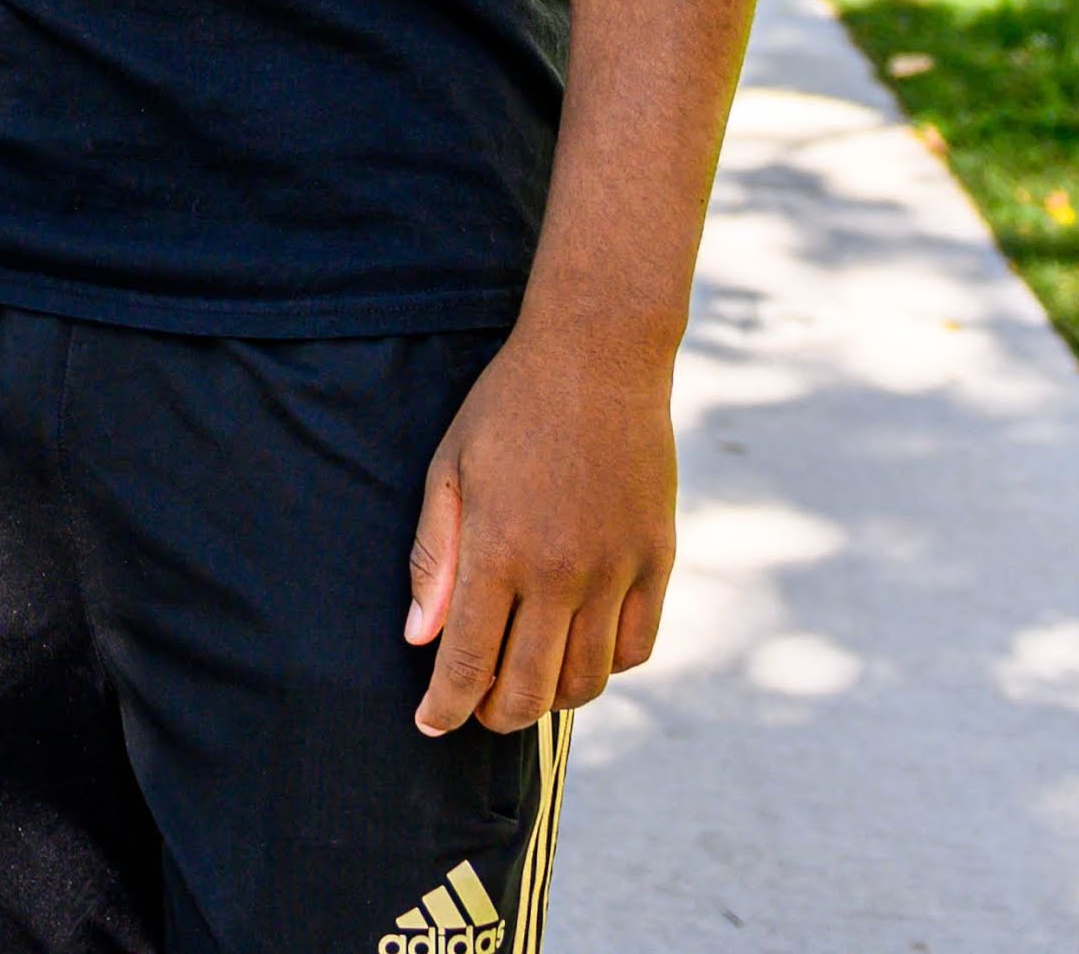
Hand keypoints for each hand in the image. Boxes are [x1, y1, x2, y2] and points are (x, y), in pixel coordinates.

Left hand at [402, 311, 678, 734]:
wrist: (599, 353)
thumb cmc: (509, 407)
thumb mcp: (450, 469)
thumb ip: (433, 558)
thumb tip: (420, 638)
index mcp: (499, 551)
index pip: (469, 664)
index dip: (445, 708)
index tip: (430, 725)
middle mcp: (562, 572)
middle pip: (529, 689)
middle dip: (494, 715)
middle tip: (476, 709)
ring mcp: (617, 568)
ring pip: (588, 680)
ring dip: (551, 699)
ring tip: (526, 684)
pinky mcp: (658, 558)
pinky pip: (637, 646)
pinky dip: (607, 667)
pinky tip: (581, 651)